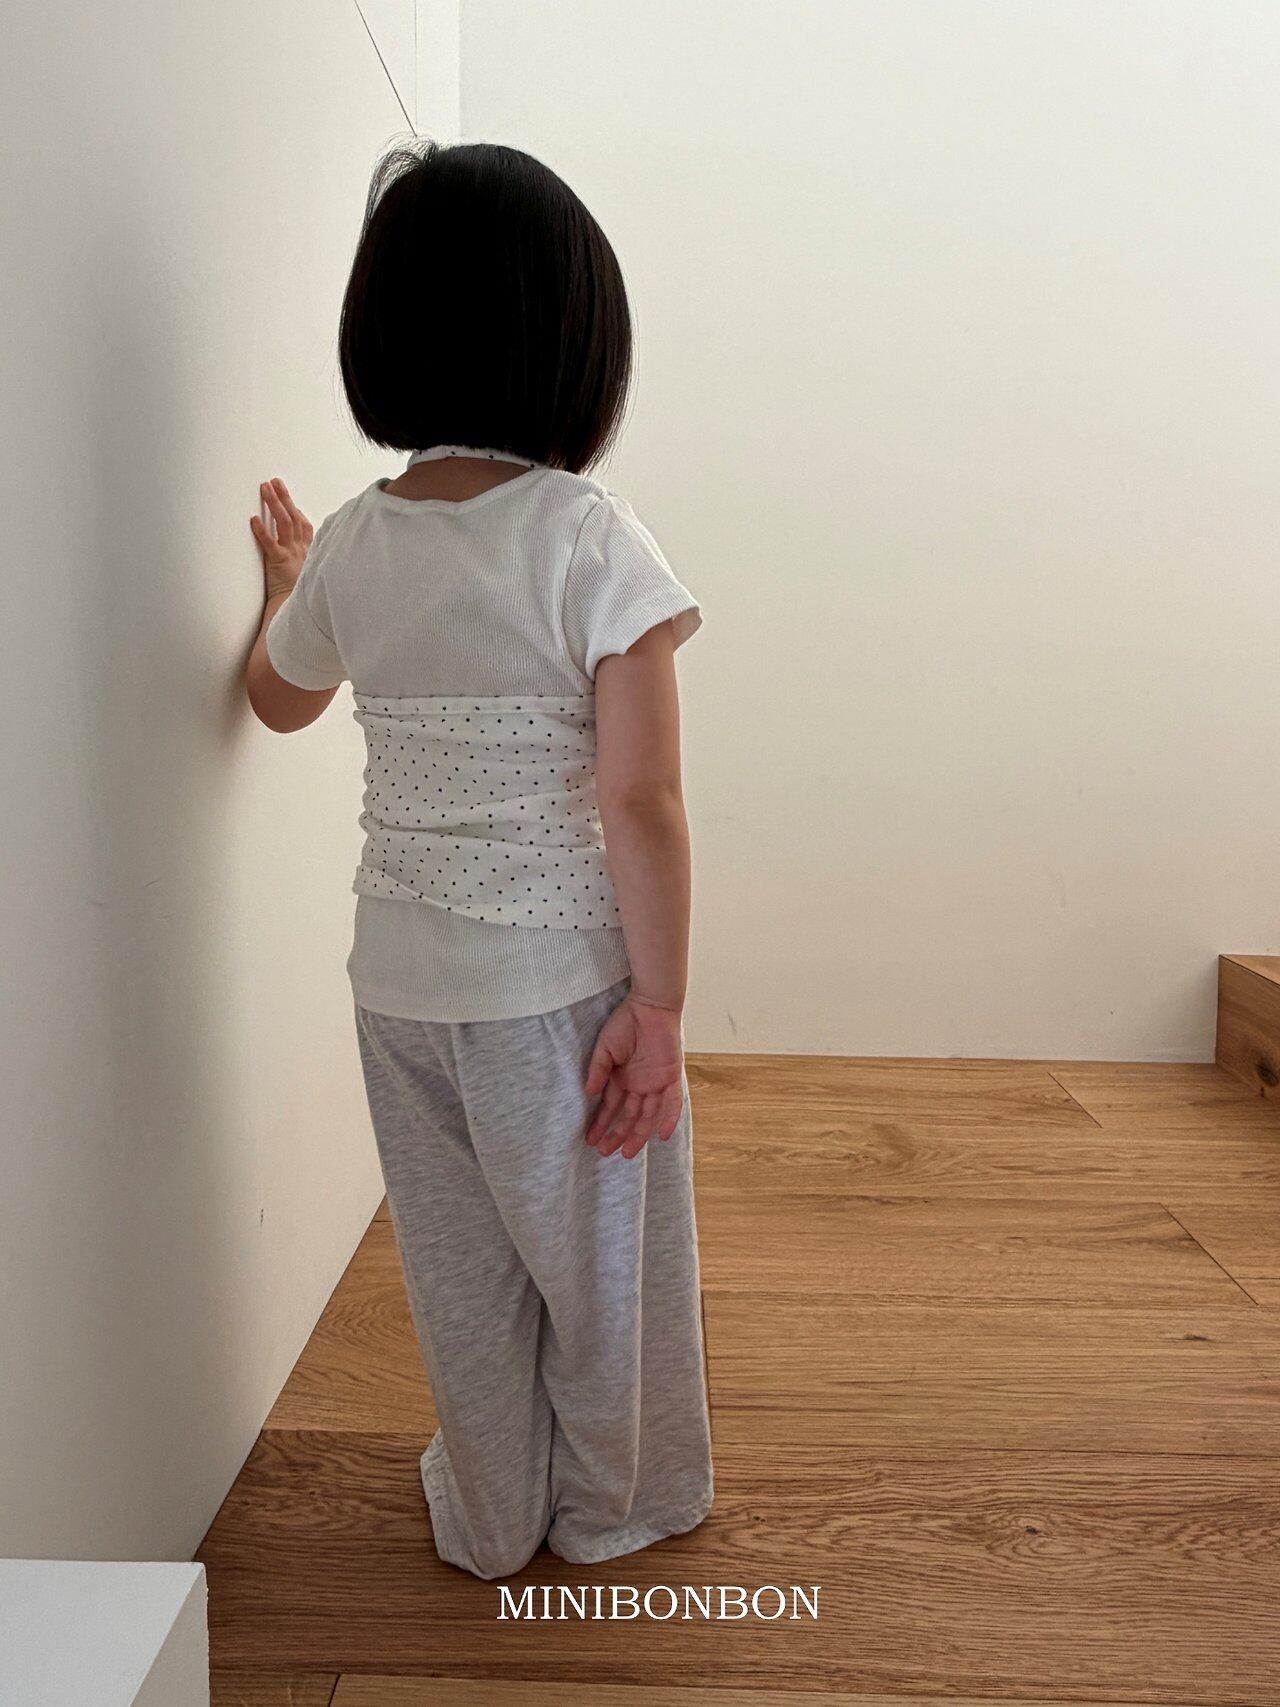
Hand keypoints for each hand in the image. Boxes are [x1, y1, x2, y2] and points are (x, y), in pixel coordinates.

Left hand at [249, 477, 313, 601]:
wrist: (295, 610)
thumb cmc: (296, 595)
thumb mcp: (304, 575)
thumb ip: (300, 561)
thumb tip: (292, 554)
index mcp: (309, 552)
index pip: (304, 525)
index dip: (296, 511)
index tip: (288, 499)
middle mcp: (301, 549)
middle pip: (294, 517)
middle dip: (285, 497)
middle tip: (275, 481)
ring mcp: (292, 554)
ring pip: (284, 524)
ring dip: (274, 504)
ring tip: (265, 488)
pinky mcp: (279, 562)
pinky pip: (270, 543)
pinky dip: (261, 530)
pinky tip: (252, 519)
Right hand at [583, 994, 685, 1158]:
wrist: (650, 1006)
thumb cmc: (625, 1023)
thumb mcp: (605, 1047)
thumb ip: (598, 1070)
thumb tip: (588, 1093)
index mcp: (621, 1078)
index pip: (610, 1107)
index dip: (600, 1123)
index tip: (590, 1139)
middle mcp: (638, 1084)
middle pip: (628, 1116)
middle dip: (617, 1134)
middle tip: (605, 1152)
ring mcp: (655, 1083)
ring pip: (647, 1116)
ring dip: (638, 1134)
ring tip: (626, 1153)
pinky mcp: (670, 1078)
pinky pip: (672, 1102)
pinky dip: (669, 1119)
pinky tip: (662, 1137)